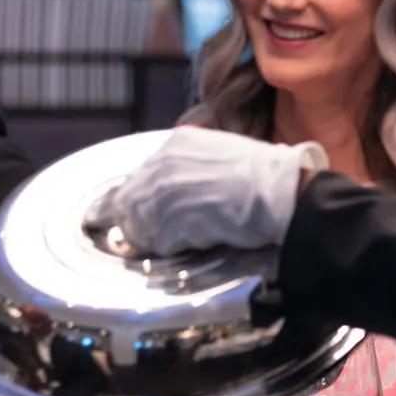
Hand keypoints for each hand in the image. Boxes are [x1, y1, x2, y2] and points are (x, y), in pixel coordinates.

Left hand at [83, 128, 327, 256]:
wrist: (281, 192)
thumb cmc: (261, 177)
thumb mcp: (218, 155)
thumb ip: (185, 170)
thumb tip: (161, 197)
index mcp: (175, 145)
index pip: (136, 177)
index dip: (128, 201)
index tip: (114, 217)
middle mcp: (165, 164)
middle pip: (129, 202)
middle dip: (135, 224)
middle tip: (139, 241)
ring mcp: (167, 192)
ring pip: (141, 225)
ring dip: (155, 239)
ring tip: (181, 241)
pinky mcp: (175, 219)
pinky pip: (161, 243)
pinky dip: (174, 249)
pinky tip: (195, 243)